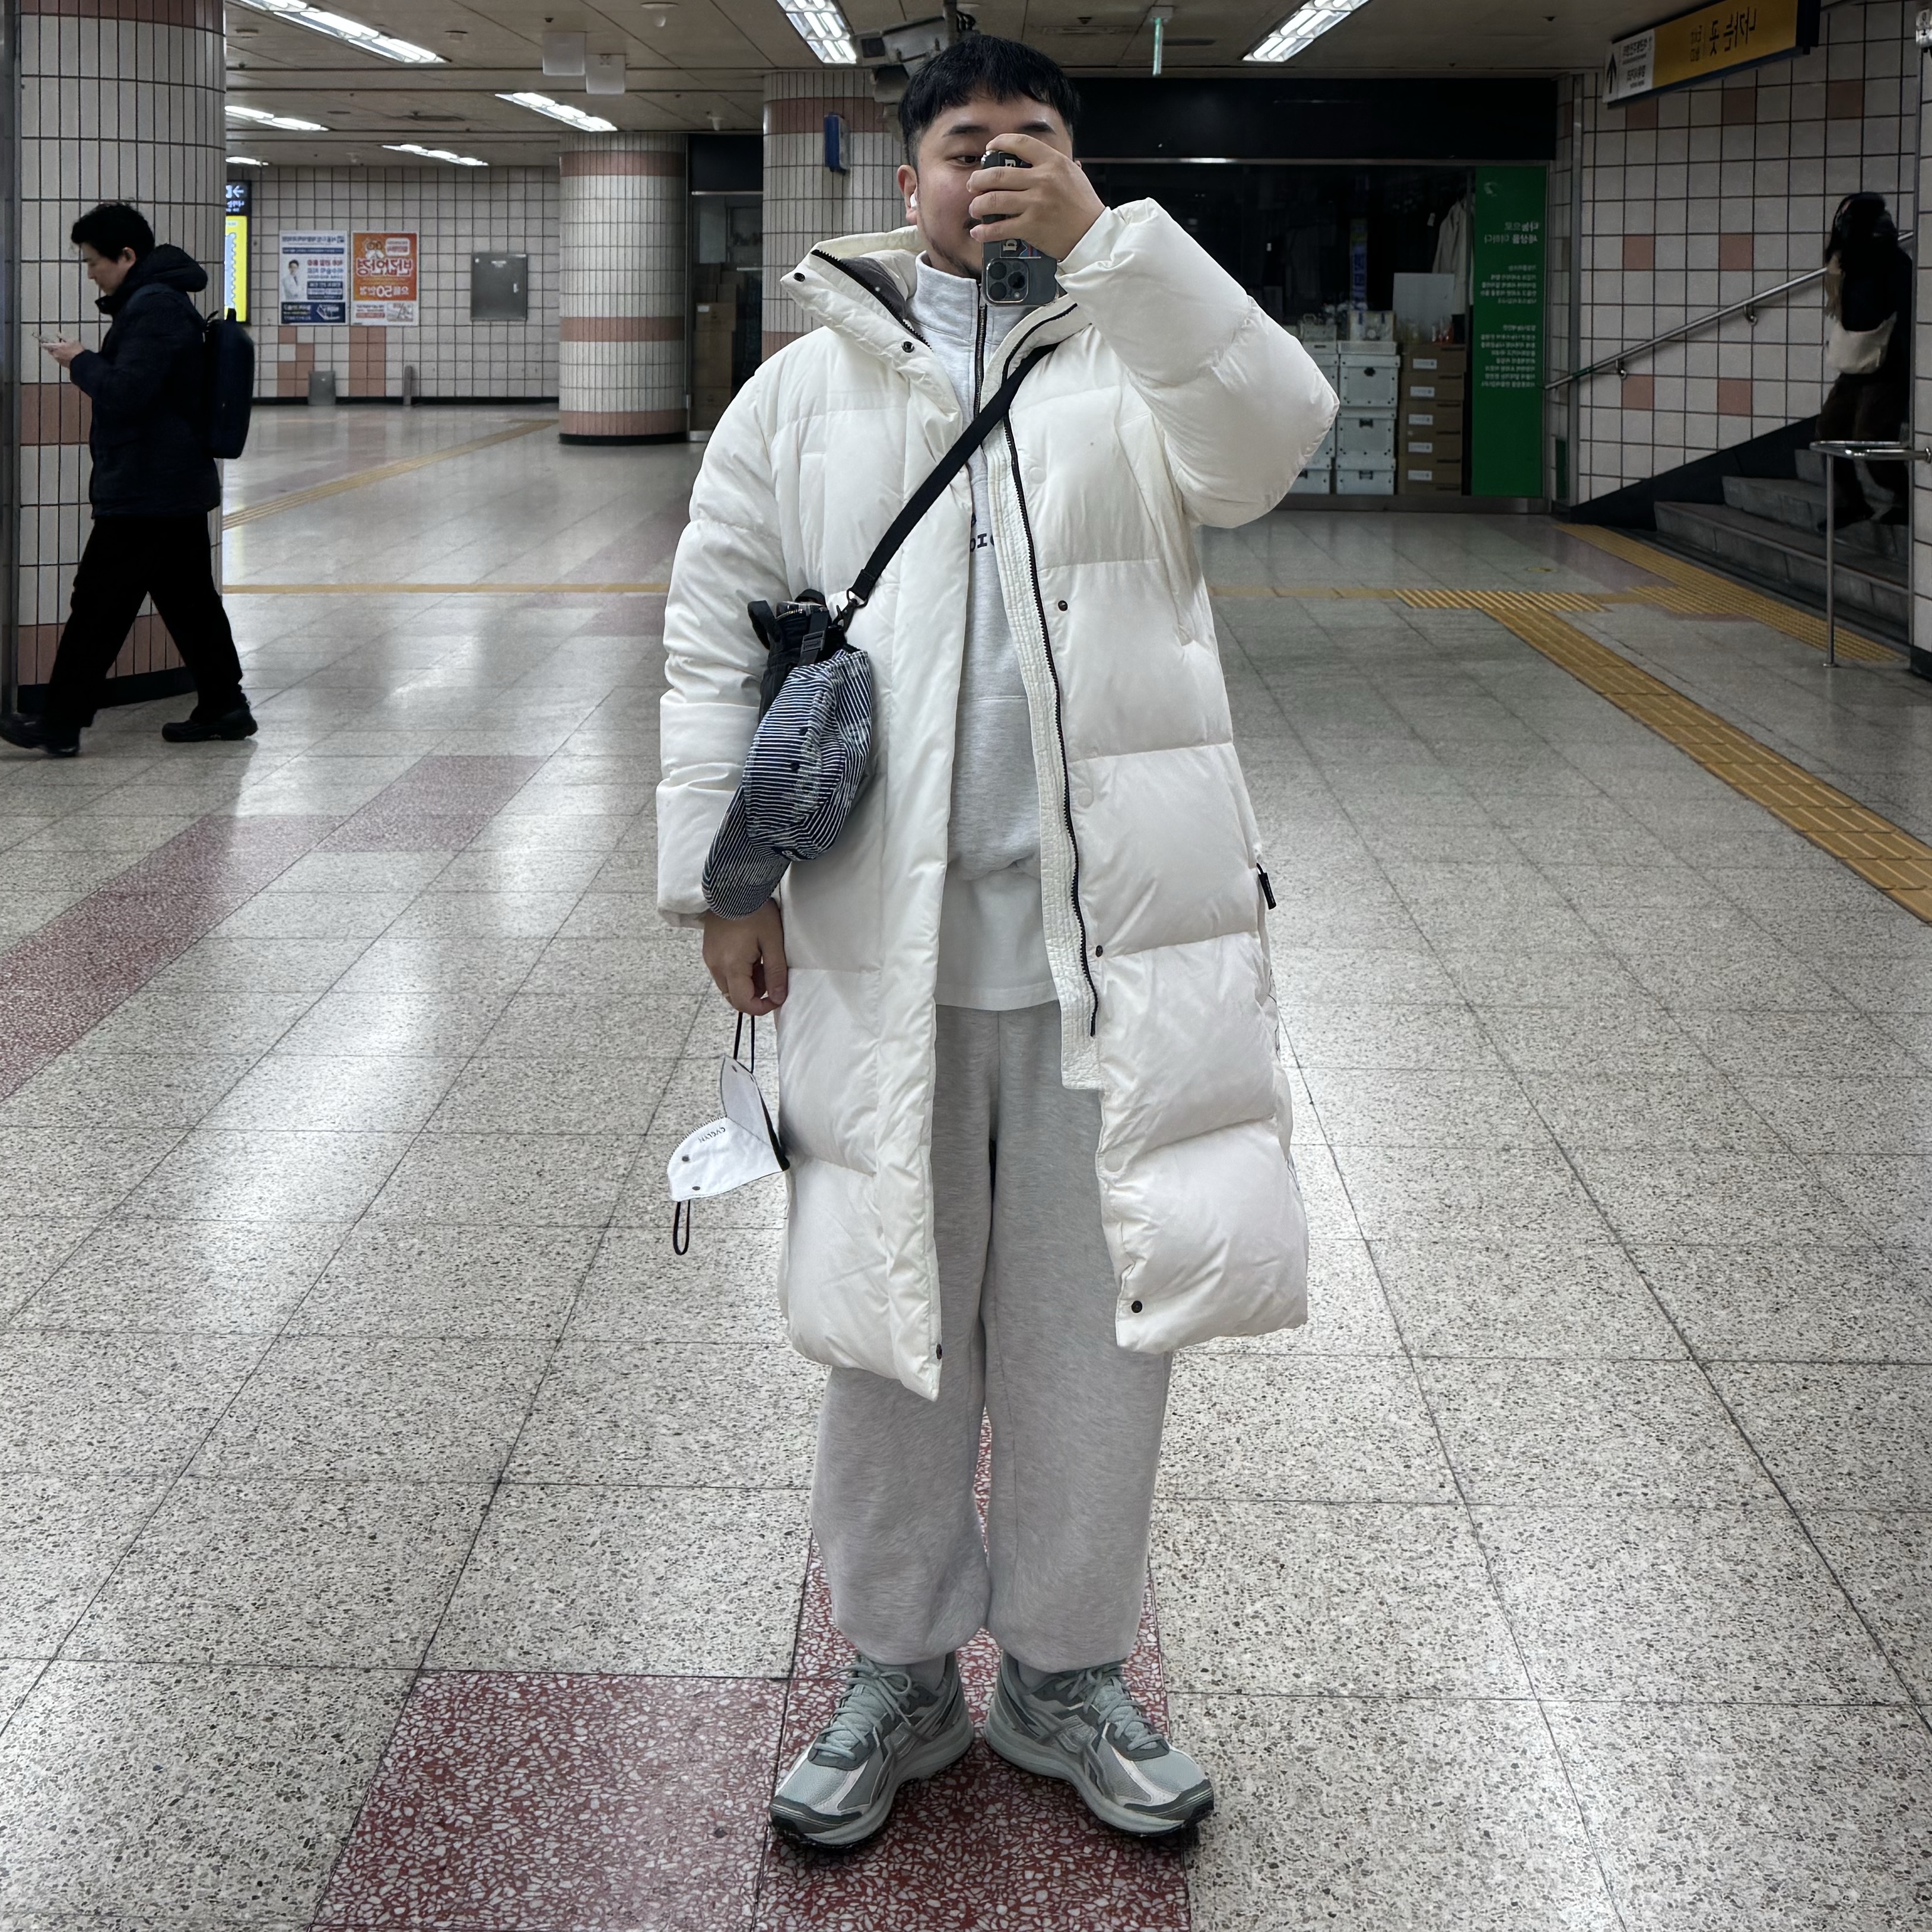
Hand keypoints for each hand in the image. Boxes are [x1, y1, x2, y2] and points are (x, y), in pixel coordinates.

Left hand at [41, 339, 81, 366]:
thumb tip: (57, 334)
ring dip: (57, 353)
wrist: (83, 363)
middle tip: (55, 346)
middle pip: (50, 351)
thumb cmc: (76, 350)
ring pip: (55, 356)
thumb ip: (63, 337)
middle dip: (51, 348)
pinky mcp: (64, 365)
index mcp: (55, 347)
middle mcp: (55, 354)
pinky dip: (62, 358)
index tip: (42, 342)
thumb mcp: (71, 340)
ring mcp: (59, 361)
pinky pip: (60, 360)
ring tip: (63, 352)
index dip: (44, 343)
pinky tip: (67, 357)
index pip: (45, 345)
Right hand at [702, 901, 788, 1015]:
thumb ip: (776, 973)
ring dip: (747, 982)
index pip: (743, 1003)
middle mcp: (716, 966)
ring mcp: (710, 958)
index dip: (762, 1008)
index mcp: (731, 966)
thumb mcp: (773, 942)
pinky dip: (738, 971)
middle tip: (770, 973)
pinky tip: (750, 954)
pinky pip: (723, 972)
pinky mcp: (709, 951)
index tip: (777, 998)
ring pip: (729, 985)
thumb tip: (778, 998)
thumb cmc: (755, 911)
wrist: (733, 886)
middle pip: (734, 997)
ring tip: (761, 959)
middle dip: (755, 993)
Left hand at [968, 133, 1103, 262]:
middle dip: (979, 179)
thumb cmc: (1084, 206)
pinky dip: (985, 231)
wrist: (1092, 235)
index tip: (989, 149)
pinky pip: (1000, 228)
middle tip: (974, 184)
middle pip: (998, 173)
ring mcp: (1035, 204)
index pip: (1019, 143)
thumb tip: (1034, 157)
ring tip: (975, 208)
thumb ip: (1052, 165)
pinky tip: (979, 232)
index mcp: (1053, 162)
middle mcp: (1042, 180)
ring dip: (978, 205)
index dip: (999, 143)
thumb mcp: (1073, 174)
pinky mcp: (1031, 227)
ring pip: (994, 199)